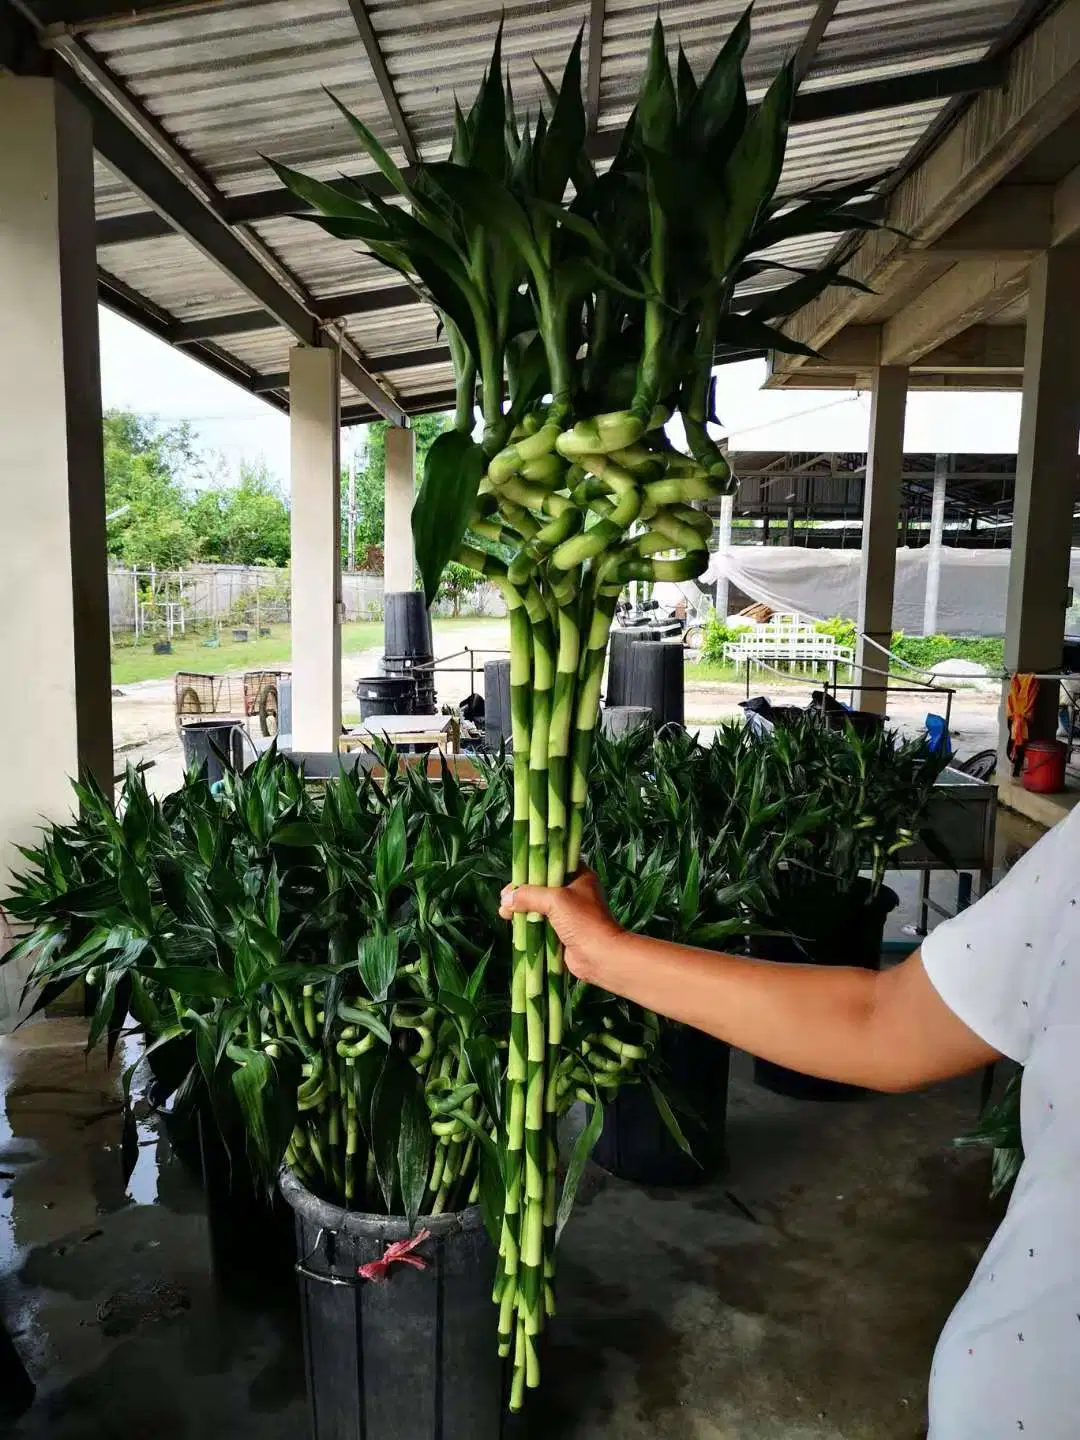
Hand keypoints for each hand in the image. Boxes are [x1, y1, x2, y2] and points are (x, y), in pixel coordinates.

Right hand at [500, 869, 622, 982]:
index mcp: (579, 877)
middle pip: (542, 887)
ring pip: (539, 907)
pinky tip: (512, 924)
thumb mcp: (555, 900)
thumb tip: (506, 898)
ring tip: (503, 912)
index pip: (553, 865)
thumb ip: (529, 895)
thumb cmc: (583, 921)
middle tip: (505, 898)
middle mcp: (574, 892)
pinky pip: (540, 924)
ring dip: (521, 909)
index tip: (515, 877)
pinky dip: (527, 924)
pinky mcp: (562, 932)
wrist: (600, 956)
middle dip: (522, 892)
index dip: (532, 869)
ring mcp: (568, 914)